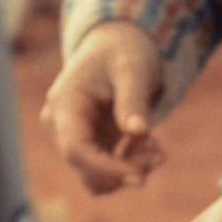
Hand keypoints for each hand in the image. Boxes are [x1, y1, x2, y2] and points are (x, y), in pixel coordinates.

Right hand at [41, 23, 165, 193]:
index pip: (76, 150)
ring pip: (97, 176)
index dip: (106, 169)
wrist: (118, 45)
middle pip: (85, 169)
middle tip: (161, 154)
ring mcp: (74, 137)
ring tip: (158, 149)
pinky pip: (107, 170)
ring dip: (129, 171)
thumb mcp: (133, 69)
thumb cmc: (123, 51)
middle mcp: (61, 125)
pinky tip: (150, 144)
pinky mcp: (90, 145)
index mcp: (64, 104)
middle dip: (124, 171)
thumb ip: (134, 101)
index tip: (141, 175)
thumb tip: (138, 133)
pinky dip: (130, 165)